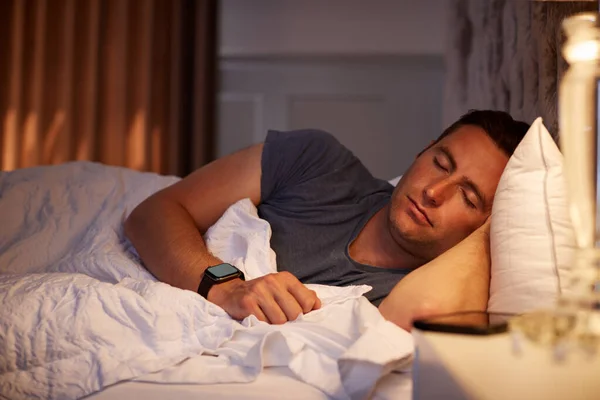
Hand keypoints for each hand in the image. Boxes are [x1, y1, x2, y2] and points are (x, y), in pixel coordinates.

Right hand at [207, 271, 321, 323]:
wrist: (231, 292)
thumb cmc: (262, 294)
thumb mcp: (283, 289)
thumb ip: (302, 295)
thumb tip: (317, 305)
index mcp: (286, 278)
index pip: (307, 301)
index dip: (304, 313)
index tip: (295, 314)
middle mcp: (273, 282)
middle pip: (295, 313)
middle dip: (290, 321)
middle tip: (280, 319)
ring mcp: (259, 291)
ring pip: (280, 321)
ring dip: (275, 325)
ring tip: (268, 319)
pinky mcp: (247, 302)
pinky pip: (264, 323)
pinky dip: (263, 326)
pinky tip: (258, 319)